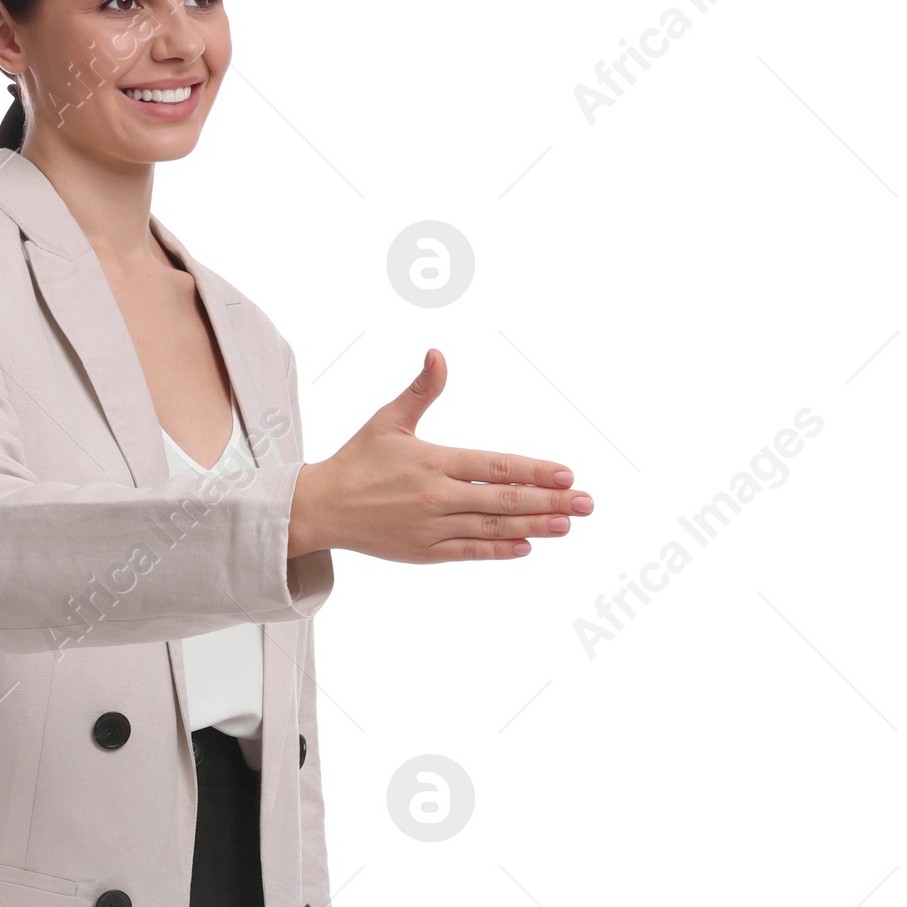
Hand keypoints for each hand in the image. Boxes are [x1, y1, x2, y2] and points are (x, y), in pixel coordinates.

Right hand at [286, 351, 592, 563]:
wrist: (320, 508)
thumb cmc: (357, 460)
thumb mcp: (388, 420)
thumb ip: (421, 390)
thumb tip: (438, 354)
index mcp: (433, 461)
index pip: (496, 466)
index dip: (534, 471)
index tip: (567, 473)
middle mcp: (436, 496)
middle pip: (504, 499)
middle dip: (550, 501)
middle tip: (586, 503)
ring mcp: (430, 527)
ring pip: (492, 527)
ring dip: (534, 526)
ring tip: (567, 524)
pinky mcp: (423, 552)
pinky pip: (468, 551)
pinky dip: (498, 549)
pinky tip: (526, 546)